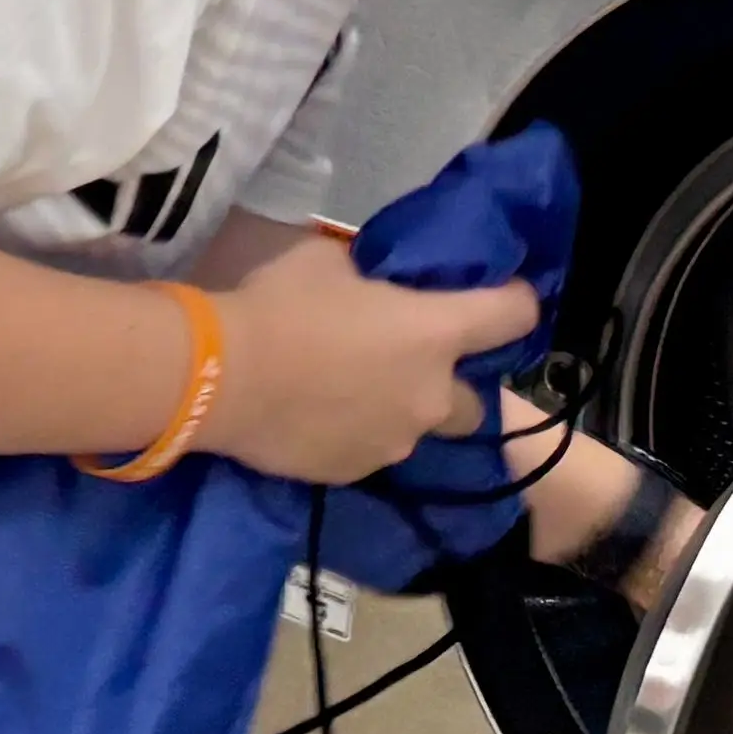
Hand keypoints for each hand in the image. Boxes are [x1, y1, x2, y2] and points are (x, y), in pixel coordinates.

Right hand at [192, 240, 536, 485]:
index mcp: (437, 331)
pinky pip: (371, 451)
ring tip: (348, 396)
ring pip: (417, 428)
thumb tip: (369, 284)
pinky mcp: (356, 471)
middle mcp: (433, 394)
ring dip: (399, 411)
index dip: (514, 301)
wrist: (217, 377)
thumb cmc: (278, 305)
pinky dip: (356, 435)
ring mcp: (397, 440)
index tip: (499, 296)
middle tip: (406, 364)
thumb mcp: (328, 262)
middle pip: (476, 399)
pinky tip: (317, 419)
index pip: (515, 314)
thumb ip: (368, 275)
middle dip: (449, 383)